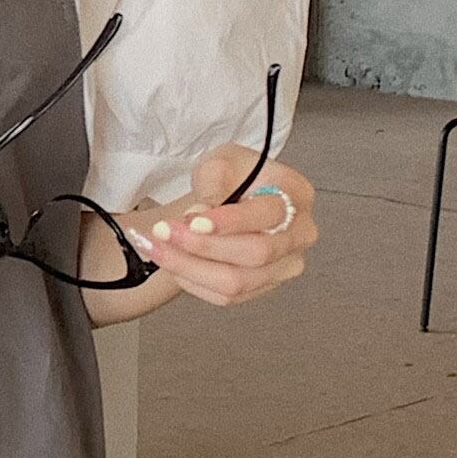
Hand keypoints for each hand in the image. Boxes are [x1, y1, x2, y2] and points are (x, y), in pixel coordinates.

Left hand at [126, 147, 316, 308]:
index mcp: (297, 195)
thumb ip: (215, 179)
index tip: (192, 221)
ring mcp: (284, 266)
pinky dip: (193, 281)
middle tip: (163, 232)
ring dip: (189, 267)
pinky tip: (171, 262)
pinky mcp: (264, 287)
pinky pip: (227, 297)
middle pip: (255, 254)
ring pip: (238, 282)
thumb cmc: (234, 175)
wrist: (235, 194)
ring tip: (157, 248)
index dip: (229, 222)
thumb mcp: (223, 160)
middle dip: (202, 246)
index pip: (268, 215)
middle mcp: (299, 235)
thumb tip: (201, 213)